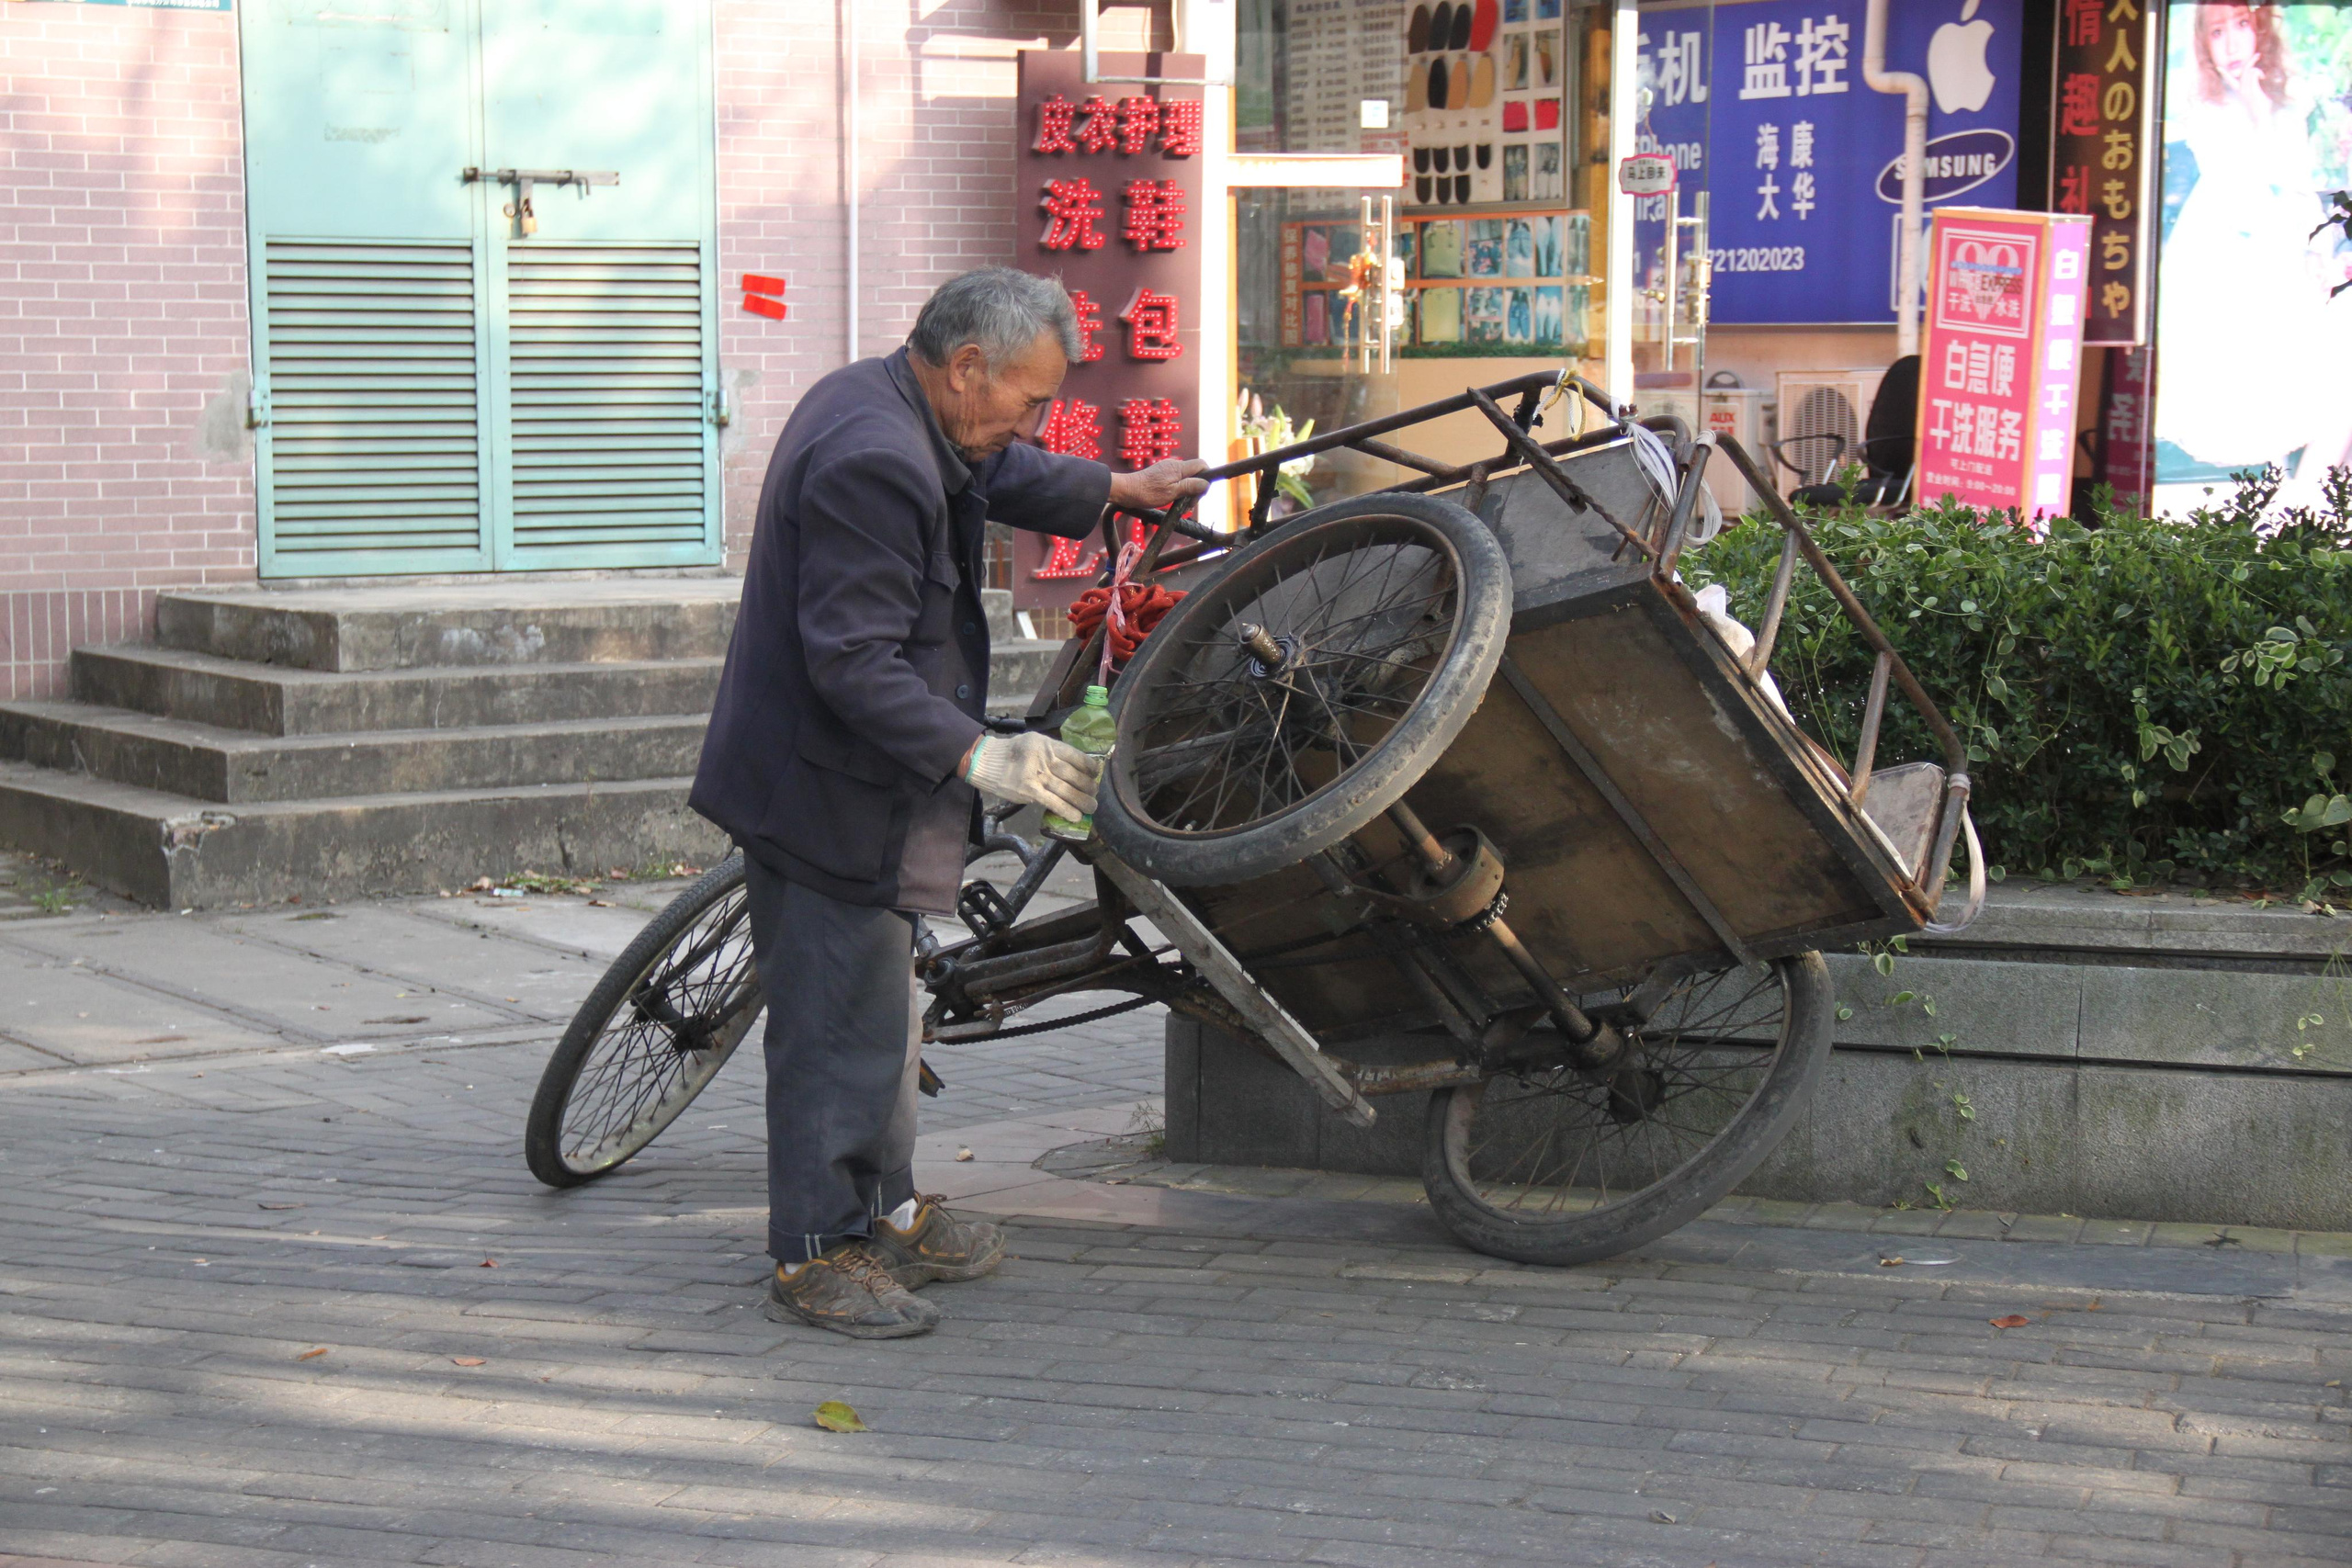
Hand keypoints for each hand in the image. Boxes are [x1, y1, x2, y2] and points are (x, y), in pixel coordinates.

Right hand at [961, 731, 1102, 819]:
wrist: (985, 762)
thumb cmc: (1010, 753)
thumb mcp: (1033, 743)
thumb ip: (1051, 752)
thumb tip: (1073, 766)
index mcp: (1047, 745)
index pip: (1075, 756)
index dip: (1089, 766)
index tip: (1096, 774)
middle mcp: (1044, 759)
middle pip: (1073, 775)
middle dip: (1088, 786)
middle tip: (1095, 793)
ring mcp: (1037, 775)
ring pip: (1066, 790)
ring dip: (1082, 801)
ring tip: (1091, 808)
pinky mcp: (1029, 791)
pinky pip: (1053, 802)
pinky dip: (1066, 810)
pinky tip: (1076, 816)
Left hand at [1109, 457, 1209, 514]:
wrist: (1126, 491)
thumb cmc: (1146, 492)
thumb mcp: (1171, 492)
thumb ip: (1190, 486)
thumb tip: (1206, 483)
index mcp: (1178, 468)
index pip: (1202, 465)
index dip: (1206, 477)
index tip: (1200, 492)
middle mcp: (1174, 466)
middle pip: (1195, 473)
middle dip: (1196, 489)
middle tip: (1189, 504)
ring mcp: (1167, 470)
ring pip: (1186, 479)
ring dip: (1187, 492)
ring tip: (1181, 506)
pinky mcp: (1161, 475)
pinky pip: (1176, 481)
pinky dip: (1179, 491)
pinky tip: (1173, 501)